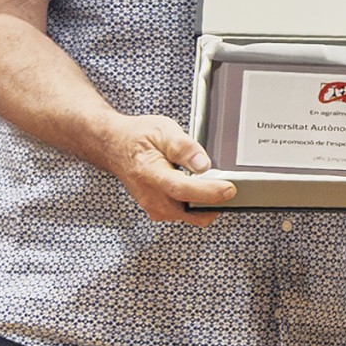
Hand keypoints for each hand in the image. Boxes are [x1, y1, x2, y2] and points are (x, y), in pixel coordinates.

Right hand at [110, 116, 236, 225]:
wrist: (115, 147)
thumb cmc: (137, 137)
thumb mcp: (163, 130)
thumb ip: (184, 147)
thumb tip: (203, 164)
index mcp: (151, 175)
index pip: (183, 190)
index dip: (209, 192)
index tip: (230, 188)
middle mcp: (152, 198)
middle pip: (193, 210)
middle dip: (214, 200)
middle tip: (226, 182)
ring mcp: (155, 208)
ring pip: (192, 215)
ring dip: (205, 202)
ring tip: (206, 179)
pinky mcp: (159, 212)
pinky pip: (186, 214)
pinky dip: (196, 203)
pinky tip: (194, 185)